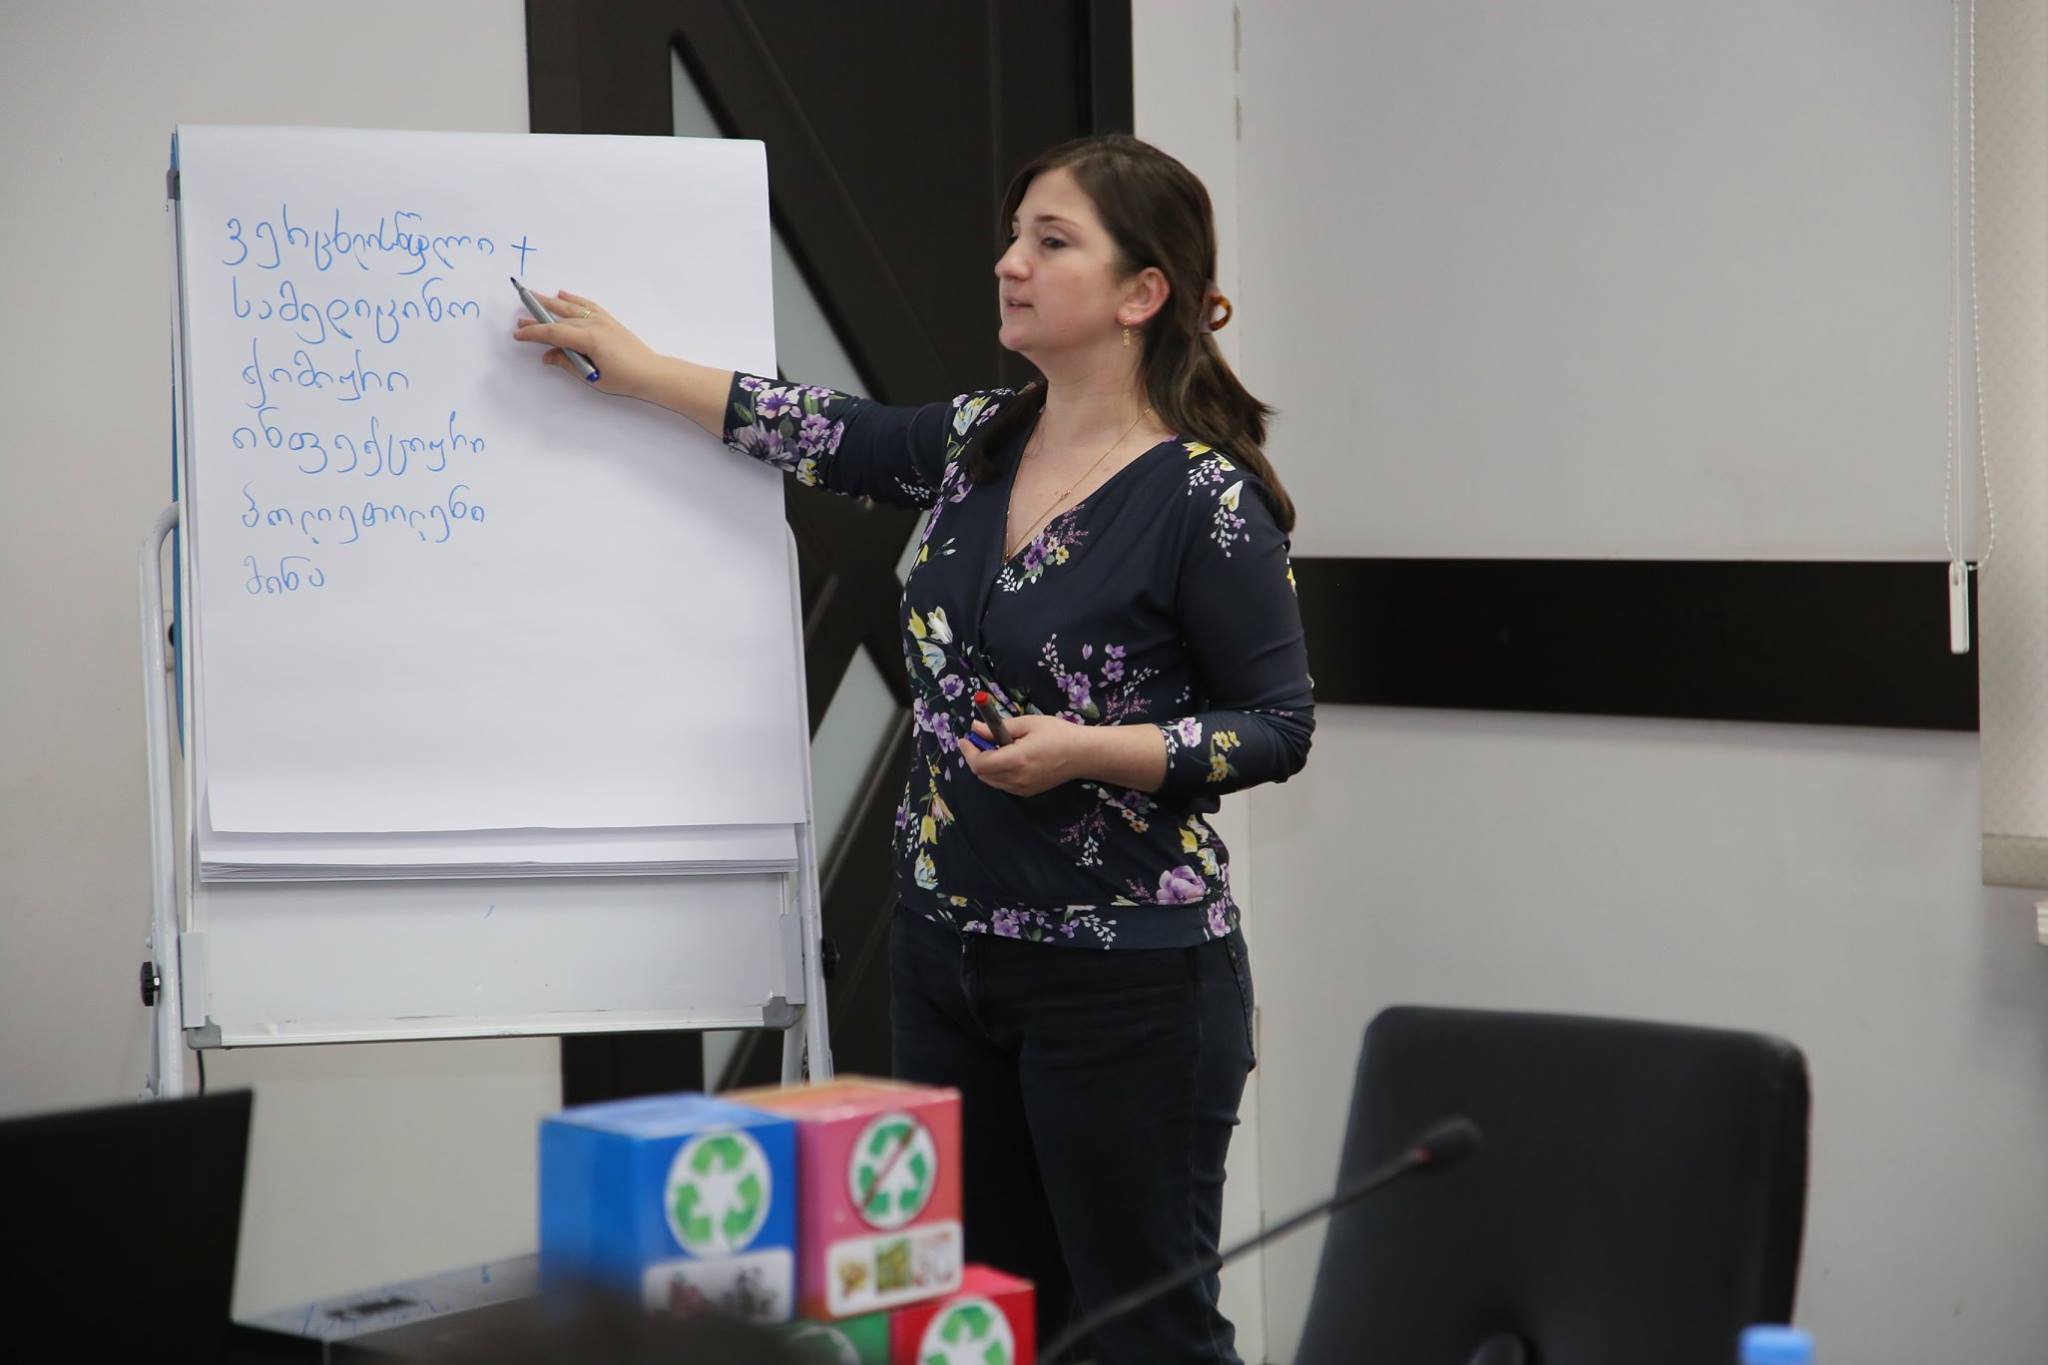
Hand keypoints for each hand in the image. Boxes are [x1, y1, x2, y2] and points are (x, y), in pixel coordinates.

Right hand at [510, 290, 665, 400]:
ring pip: (571, 307)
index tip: (519, 334)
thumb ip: (567, 363)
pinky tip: (562, 293)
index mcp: (589, 339)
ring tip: (533, 297)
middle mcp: (594, 324)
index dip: (534, 333)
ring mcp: (602, 320)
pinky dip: (574, 298)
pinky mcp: (608, 320)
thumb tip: (547, 356)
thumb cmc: (624, 378)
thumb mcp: (592, 376)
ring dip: (550, 302)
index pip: (554, 332)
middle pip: (559, 318)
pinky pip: (587, 304)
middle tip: (520, 318)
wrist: (650, 372)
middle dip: (537, 318)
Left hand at [960, 713, 1090, 797]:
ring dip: (985, 765)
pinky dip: (997, 772)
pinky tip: (1008, 758)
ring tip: (995, 747)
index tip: (965, 738)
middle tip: (979, 739)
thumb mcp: (1028, 723)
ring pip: (990, 781)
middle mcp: (1017, 778)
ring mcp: (1022, 788)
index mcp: (1017, 759)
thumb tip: (975, 727)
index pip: (980, 763)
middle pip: (982, 774)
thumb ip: (999, 727)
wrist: (1082, 755)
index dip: (969, 751)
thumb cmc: (1057, 733)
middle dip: (975, 756)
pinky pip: (1002, 784)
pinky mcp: (1027, 792)